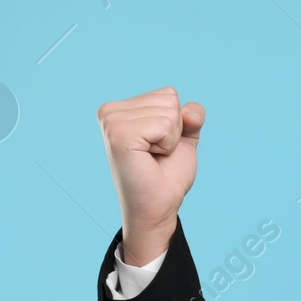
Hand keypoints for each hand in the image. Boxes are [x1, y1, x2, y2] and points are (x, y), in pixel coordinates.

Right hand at [97, 87, 203, 264]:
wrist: (159, 206)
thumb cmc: (167, 175)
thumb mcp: (183, 138)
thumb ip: (191, 116)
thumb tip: (190, 111)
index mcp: (120, 109)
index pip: (168, 94)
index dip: (176, 123)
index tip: (159, 146)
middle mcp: (110, 111)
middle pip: (169, 98)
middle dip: (174, 130)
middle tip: (156, 154)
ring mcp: (112, 122)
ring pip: (169, 111)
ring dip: (170, 139)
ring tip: (152, 157)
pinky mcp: (119, 134)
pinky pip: (164, 124)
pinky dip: (167, 144)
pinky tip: (149, 158)